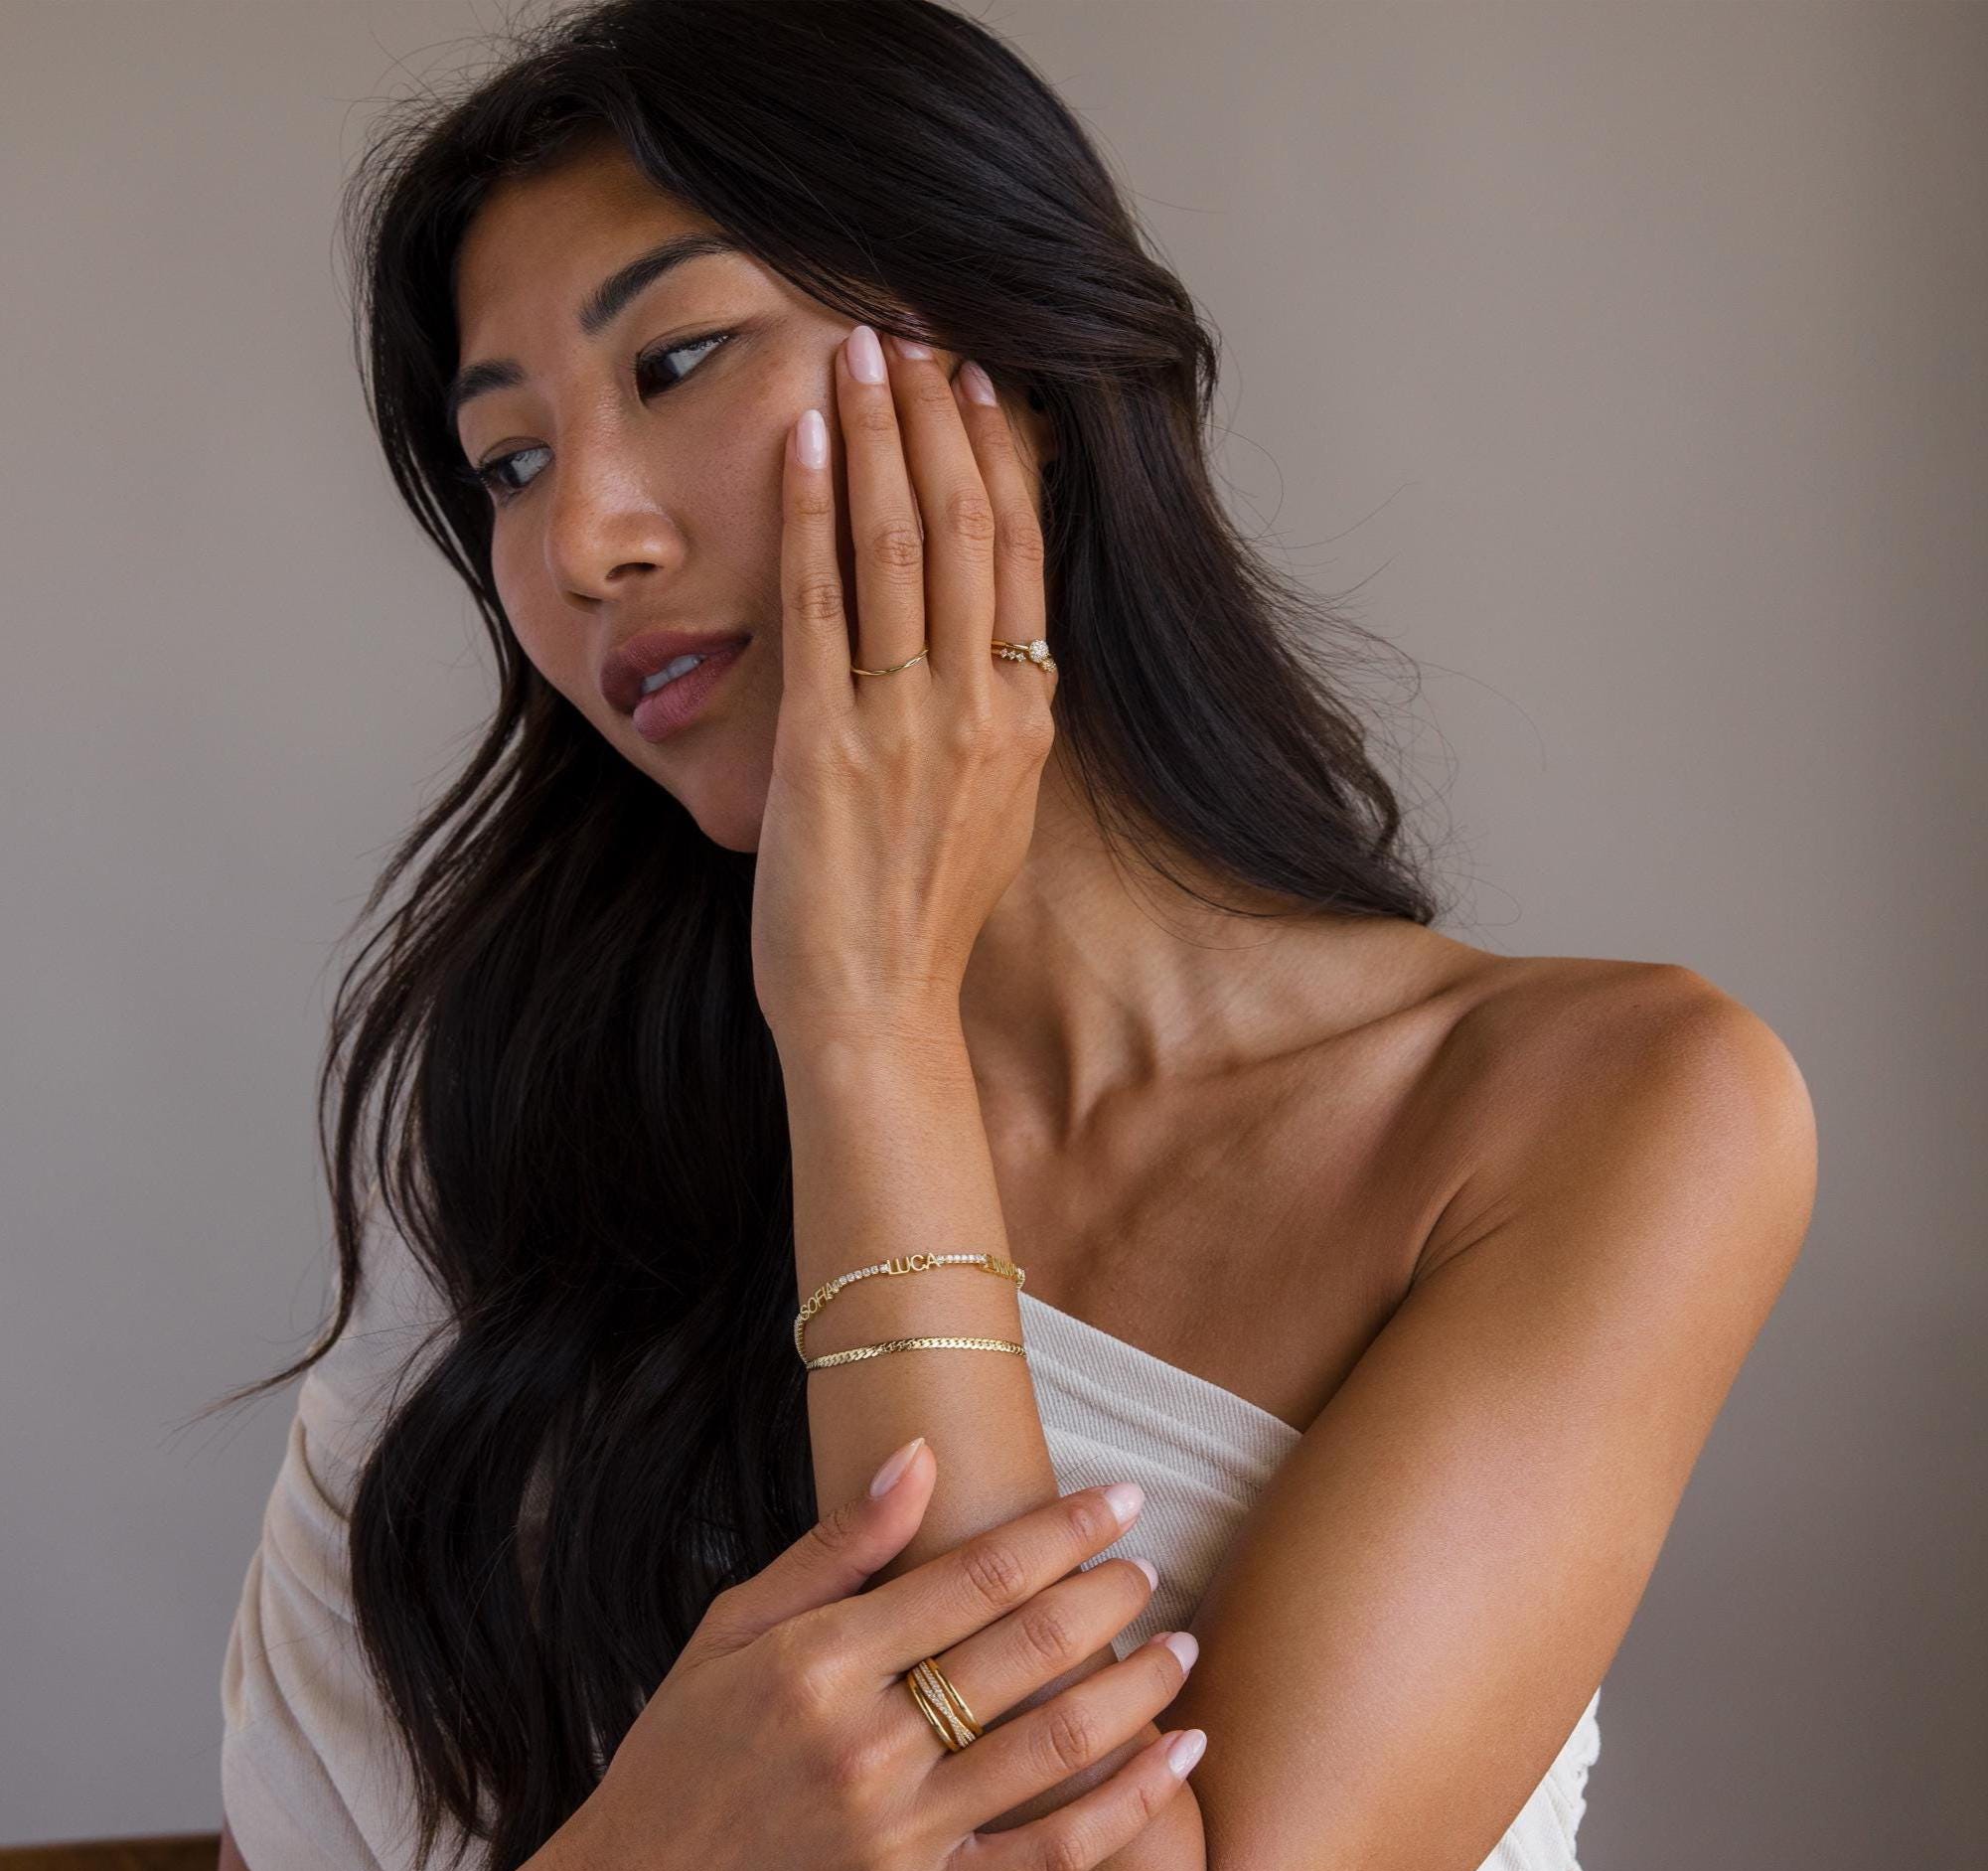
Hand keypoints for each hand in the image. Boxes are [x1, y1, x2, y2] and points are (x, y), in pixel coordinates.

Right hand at [548, 1440, 1199, 1870]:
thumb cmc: (681, 1760)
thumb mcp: (732, 1631)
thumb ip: (835, 1548)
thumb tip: (919, 1457)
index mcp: (818, 1662)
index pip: (975, 1575)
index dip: (1061, 1529)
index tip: (1119, 1497)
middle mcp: (864, 1745)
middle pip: (1027, 1650)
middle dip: (1109, 1595)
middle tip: (1151, 1567)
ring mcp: (897, 1838)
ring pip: (1055, 1746)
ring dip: (1137, 1687)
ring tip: (1182, 1647)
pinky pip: (1052, 1858)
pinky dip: (1129, 1806)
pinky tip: (1179, 1755)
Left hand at [751, 325, 1056, 1048]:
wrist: (876, 1014)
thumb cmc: (922, 924)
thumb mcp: (995, 817)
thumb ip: (1005, 730)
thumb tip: (1007, 661)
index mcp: (1026, 721)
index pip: (1022, 557)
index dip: (1001, 458)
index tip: (982, 383)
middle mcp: (981, 709)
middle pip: (968, 528)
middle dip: (940, 418)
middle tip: (913, 331)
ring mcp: (908, 724)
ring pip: (902, 544)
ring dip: (880, 435)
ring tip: (860, 350)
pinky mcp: (830, 743)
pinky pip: (823, 603)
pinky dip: (814, 511)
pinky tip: (803, 441)